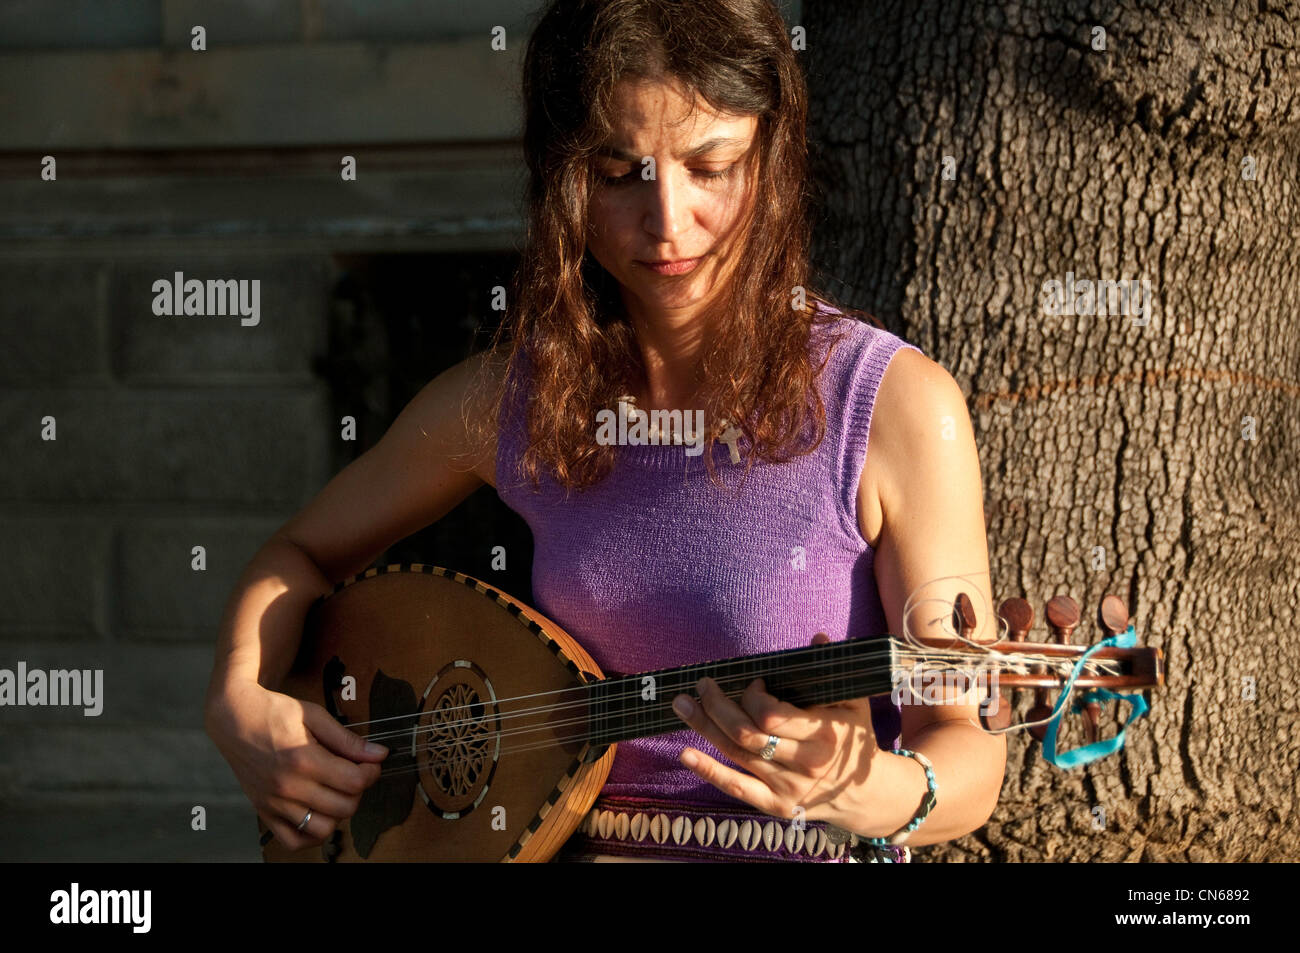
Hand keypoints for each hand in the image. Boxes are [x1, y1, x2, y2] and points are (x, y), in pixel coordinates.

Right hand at [205, 681, 387, 850]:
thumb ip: (348, 740)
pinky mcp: (264, 811)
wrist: (234, 718)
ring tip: (336, 791)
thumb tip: (379, 754)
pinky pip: (293, 841)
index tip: (370, 762)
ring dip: (338, 813)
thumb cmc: (274, 712)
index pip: (355, 782)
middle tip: (355, 774)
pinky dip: (311, 835)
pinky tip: (318, 813)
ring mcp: (275, 803)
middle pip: (345, 807)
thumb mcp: (315, 716)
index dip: (371, 772)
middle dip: (359, 791)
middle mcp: (289, 787)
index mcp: (304, 760)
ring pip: (323, 829)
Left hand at [669, 633, 879, 826]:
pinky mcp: (775, 805)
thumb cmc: (854, 739)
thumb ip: (833, 670)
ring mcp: (787, 787)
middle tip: (702, 684)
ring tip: (681, 704)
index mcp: (822, 735)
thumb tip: (819, 637)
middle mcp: (803, 763)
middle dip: (717, 705)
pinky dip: (709, 771)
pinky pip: (737, 788)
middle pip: (746, 734)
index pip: (771, 715)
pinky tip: (685, 753)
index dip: (753, 696)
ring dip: (704, 727)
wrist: (866, 795)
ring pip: (736, 754)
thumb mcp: (853, 703)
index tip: (754, 682)